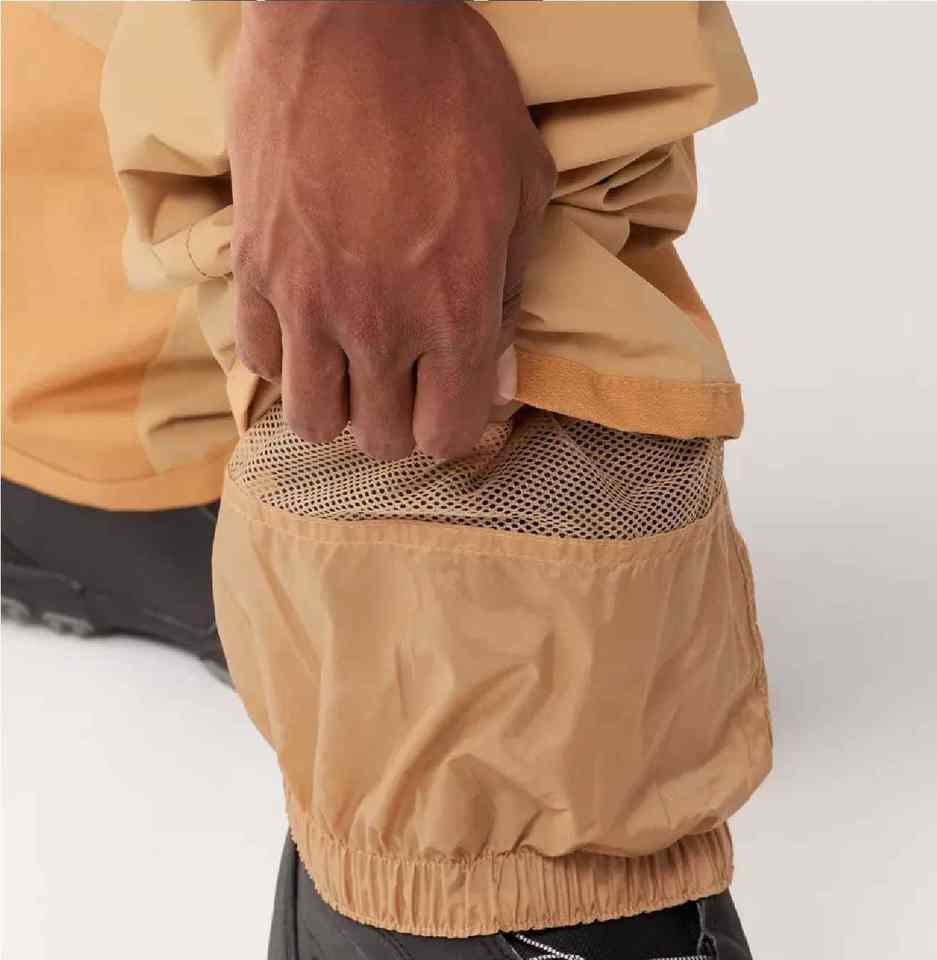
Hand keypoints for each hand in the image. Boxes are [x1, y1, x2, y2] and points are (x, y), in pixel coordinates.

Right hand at [228, 1, 555, 459]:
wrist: (354, 17)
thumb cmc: (455, 94)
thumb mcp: (523, 188)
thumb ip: (509, 289)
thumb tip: (494, 356)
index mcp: (456, 314)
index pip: (446, 433)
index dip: (453, 426)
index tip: (449, 400)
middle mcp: (379, 327)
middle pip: (379, 440)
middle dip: (396, 424)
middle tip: (400, 386)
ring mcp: (308, 302)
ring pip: (311, 419)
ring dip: (336, 407)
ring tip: (347, 372)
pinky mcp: (254, 267)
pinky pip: (260, 359)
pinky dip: (286, 359)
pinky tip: (304, 328)